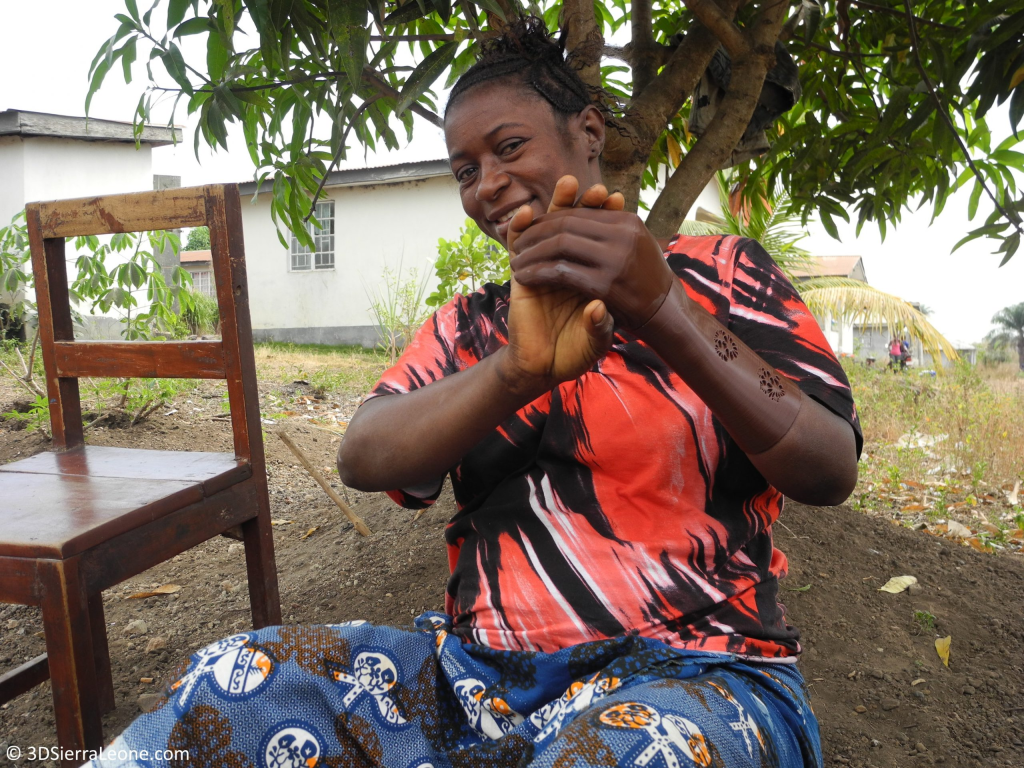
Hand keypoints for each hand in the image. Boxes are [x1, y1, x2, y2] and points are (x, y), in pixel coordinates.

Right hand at [498, 177, 617, 394]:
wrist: (546, 367)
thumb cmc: (576, 351)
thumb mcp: (596, 341)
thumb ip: (599, 326)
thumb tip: (597, 307)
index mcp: (590, 275)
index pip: (597, 238)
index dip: (604, 217)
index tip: (617, 199)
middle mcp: (569, 265)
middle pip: (575, 224)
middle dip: (584, 204)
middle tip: (598, 189)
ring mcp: (544, 266)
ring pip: (549, 228)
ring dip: (557, 204)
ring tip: (570, 185)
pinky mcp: (521, 275)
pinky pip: (517, 246)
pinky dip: (520, 228)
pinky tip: (528, 213)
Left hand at [510, 188, 676, 329]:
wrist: (665, 315)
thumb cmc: (644, 281)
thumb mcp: (631, 246)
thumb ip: (608, 230)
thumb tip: (584, 204)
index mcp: (627, 222)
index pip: (579, 212)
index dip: (550, 218)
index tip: (531, 228)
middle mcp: (623, 235)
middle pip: (566, 223)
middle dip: (537, 232)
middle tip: (519, 243)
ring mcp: (615, 259)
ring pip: (560, 243)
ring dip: (533, 251)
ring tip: (516, 260)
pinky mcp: (605, 285)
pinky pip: (560, 271)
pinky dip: (538, 272)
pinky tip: (524, 277)